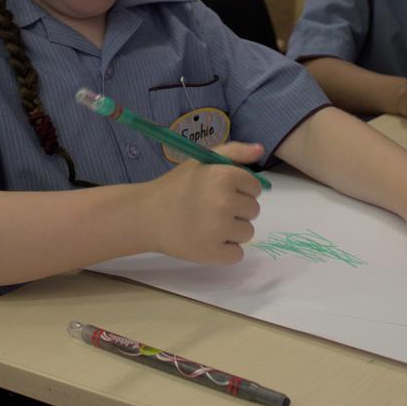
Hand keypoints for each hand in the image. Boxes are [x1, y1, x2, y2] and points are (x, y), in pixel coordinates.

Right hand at [146, 142, 263, 264]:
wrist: (146, 215)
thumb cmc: (177, 186)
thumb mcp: (203, 161)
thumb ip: (234, 152)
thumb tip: (260, 150)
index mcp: (224, 176)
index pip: (255, 188)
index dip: (240, 189)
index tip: (222, 192)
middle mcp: (225, 202)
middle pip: (254, 211)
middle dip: (237, 210)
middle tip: (212, 208)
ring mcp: (218, 229)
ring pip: (247, 233)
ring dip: (232, 231)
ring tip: (208, 224)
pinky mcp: (211, 253)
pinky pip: (237, 255)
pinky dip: (225, 251)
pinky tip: (208, 240)